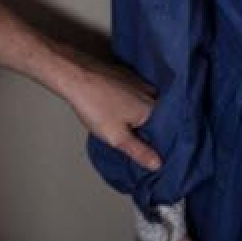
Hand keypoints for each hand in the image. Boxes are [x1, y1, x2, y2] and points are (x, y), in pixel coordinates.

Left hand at [59, 46, 160, 171]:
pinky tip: (119, 111)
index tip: (149, 155)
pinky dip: (132, 105)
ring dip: (139, 117)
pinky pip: (137, 95)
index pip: (165, 132)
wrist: (76, 76)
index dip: (157, 145)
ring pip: (146, 106)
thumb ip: (139, 151)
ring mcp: (140, 82)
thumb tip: (157, 164)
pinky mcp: (128, 76)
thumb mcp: (117, 136)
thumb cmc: (95, 106)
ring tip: (126, 128)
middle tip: (135, 143)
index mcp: (153, 108)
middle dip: (148, 131)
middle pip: (156, 118)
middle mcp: (151, 93)